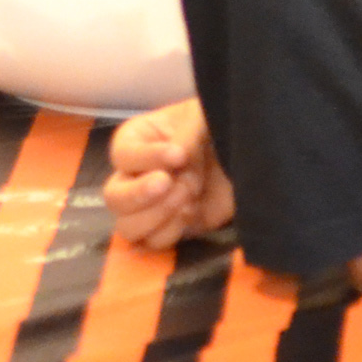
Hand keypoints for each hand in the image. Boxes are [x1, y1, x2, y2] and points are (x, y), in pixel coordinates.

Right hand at [102, 101, 232, 248]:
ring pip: (128, 227)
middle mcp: (136, 176)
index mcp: (136, 141)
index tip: (179, 156)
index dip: (147, 158)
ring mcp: (151, 207)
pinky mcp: (172, 228)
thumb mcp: (201, 119)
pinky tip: (193, 211)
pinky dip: (172, 230)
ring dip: (157, 215)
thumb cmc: (215, 127)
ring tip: (188, 196)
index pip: (122, 155)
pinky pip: (156, 241)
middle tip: (169, 183)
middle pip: (113, 198)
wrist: (248, 154)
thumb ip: (185, 136)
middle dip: (138, 195)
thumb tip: (177, 159)